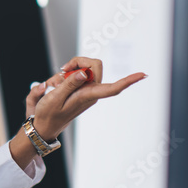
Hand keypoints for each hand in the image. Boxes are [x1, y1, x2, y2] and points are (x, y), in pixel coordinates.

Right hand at [27, 57, 146, 139]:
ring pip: (83, 67)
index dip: (128, 80)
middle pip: (93, 66)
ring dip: (67, 70)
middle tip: (62, 70)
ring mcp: (86, 90)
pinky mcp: (80, 88)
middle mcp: (91, 92)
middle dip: (78, 62)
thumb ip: (69, 84)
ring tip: (55, 84)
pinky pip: (75, 73)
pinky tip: (56, 84)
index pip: (113, 88)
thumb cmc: (48, 114)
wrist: (43, 125)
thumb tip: (83, 73)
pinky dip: (65, 75)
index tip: (143, 75)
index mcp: (88, 97)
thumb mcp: (54, 99)